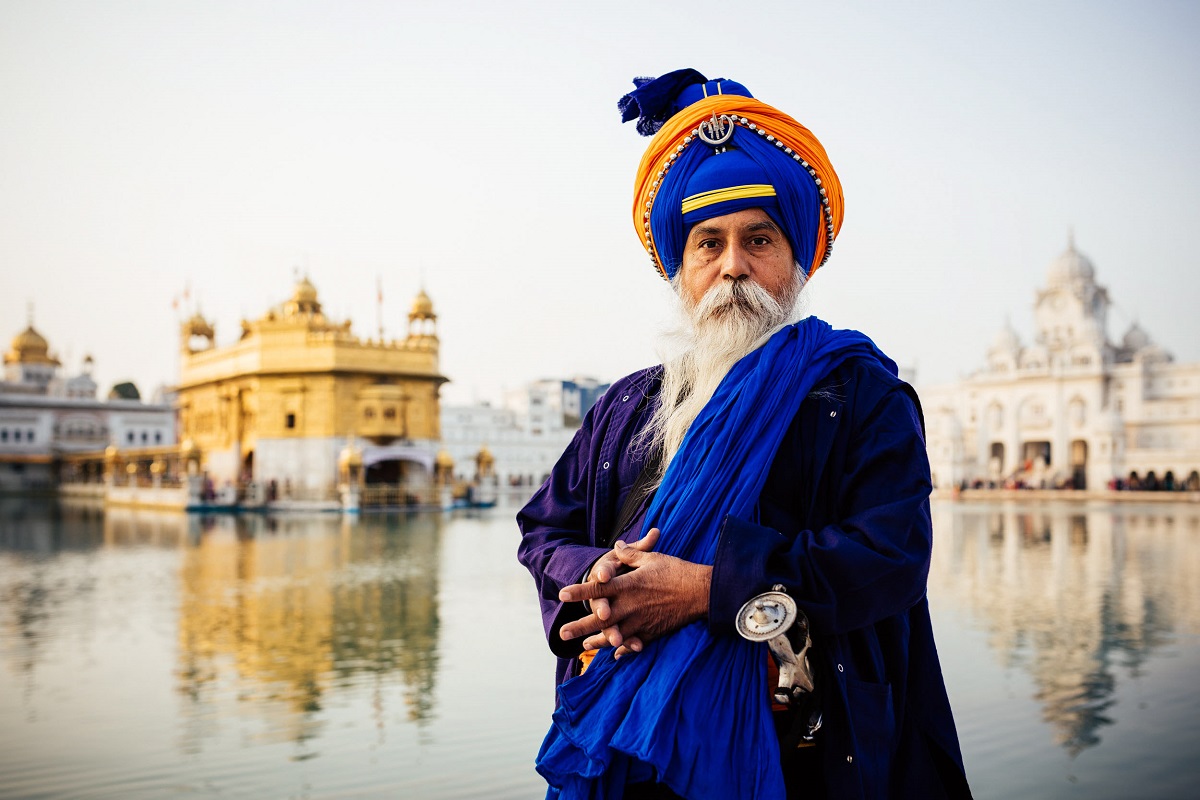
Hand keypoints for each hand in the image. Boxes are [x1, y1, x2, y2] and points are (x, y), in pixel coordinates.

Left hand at [559, 537, 711, 658]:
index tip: (562, 595)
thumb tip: (617, 545)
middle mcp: (631, 606)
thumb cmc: (676, 571)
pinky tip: (615, 655)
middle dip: (579, 626)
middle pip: (600, 618)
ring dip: (597, 641)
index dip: (579, 592)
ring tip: (583, 646)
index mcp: (628, 585)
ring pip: (614, 635)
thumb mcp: (652, 558)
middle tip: (562, 633)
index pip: (597, 589)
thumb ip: (630, 554)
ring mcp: (641, 622)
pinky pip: (634, 644)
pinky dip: (624, 650)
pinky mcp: (652, 632)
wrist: (701, 592)